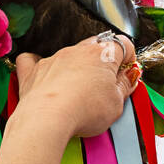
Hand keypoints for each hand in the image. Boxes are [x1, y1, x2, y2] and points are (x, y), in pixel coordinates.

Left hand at [13, 33, 138, 139]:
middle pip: (96, 47)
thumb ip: (125, 86)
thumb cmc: (84, 111)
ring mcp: (54, 58)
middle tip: (106, 86)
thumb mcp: (117, 103)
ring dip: (77, 68)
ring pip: (70, 55)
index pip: (122, 44)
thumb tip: (130, 77)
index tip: (127, 73)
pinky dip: (41, 66)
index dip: (128, 58)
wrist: (47, 119)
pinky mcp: (33, 71)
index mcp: (102, 54)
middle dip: (103, 63)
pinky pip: (33, 60)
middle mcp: (77, 51)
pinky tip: (46, 76)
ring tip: (79, 93)